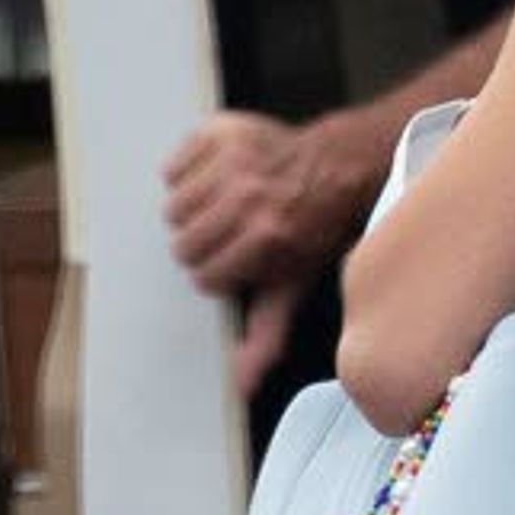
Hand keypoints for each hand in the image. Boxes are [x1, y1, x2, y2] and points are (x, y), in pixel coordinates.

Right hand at [166, 108, 382, 401]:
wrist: (340, 164)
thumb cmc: (317, 226)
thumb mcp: (296, 282)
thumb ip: (266, 333)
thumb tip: (242, 383)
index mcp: (268, 237)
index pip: (204, 277)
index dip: (221, 274)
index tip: (242, 262)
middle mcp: (250, 197)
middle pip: (183, 244)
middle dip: (205, 245)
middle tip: (234, 235)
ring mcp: (234, 160)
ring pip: (175, 207)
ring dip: (195, 210)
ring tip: (228, 206)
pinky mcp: (220, 131)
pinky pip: (174, 166)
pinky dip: (190, 172)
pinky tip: (221, 177)